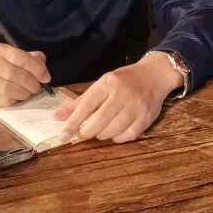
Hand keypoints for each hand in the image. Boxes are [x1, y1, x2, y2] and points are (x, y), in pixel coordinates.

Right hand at [0, 44, 50, 109]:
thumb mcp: (7, 57)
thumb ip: (27, 57)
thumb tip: (42, 60)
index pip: (23, 58)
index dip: (38, 69)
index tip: (46, 77)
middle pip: (20, 76)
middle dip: (33, 84)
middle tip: (37, 87)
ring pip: (13, 91)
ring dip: (25, 94)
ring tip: (27, 92)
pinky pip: (5, 101)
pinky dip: (15, 100)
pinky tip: (15, 97)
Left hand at [53, 54, 182, 143]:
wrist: (155, 74)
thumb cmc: (125, 80)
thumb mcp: (102, 84)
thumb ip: (81, 102)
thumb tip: (56, 117)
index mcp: (109, 83)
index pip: (86, 106)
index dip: (72, 123)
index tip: (62, 135)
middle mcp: (123, 94)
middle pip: (98, 122)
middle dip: (87, 132)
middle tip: (85, 132)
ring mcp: (136, 107)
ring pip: (112, 131)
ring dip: (102, 135)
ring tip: (103, 128)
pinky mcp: (147, 118)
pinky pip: (127, 136)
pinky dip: (118, 138)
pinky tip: (117, 130)